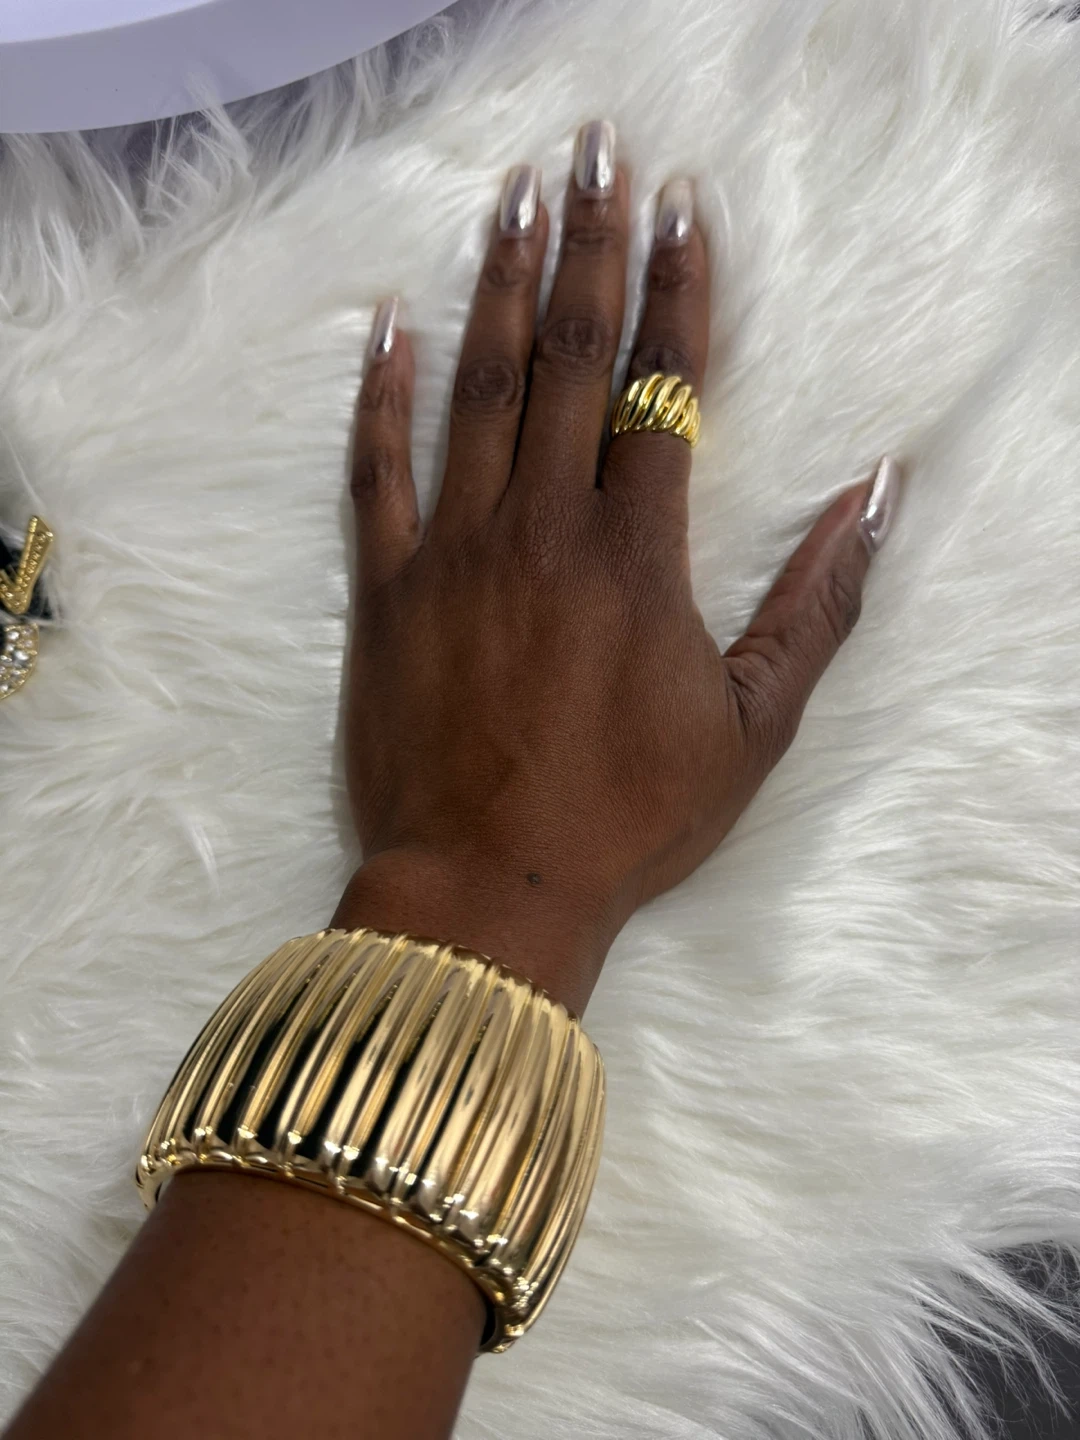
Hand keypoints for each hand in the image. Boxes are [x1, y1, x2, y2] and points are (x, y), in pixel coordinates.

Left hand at [335, 127, 898, 1010]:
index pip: (664, 388)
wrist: (486, 888)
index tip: (684, 206)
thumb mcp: (753, 725)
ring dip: (500, 286)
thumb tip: (877, 499)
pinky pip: (373, 470)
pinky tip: (390, 323)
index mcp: (634, 556)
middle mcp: (540, 528)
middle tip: (596, 153)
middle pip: (570, 359)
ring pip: (478, 390)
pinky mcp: (383, 590)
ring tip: (515, 198)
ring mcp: (452, 552)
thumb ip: (817, 605)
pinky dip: (380, 393)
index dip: (679, 289)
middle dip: (589, 246)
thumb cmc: (627, 818)